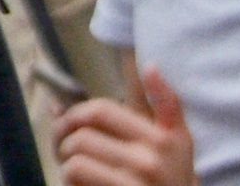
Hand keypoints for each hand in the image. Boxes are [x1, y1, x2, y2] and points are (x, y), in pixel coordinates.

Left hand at [54, 69, 195, 185]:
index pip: (102, 110)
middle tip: (61, 145)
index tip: (67, 121)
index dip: (74, 113)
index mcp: (164, 139)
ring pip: (75, 153)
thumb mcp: (178, 142)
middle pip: (82, 133)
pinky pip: (76, 173)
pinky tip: (78, 182)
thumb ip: (164, 104)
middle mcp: (152, 160)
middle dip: (63, 136)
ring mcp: (135, 181)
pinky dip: (68, 176)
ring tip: (71, 165)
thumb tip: (149, 65)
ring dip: (64, 159)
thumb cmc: (171, 177)